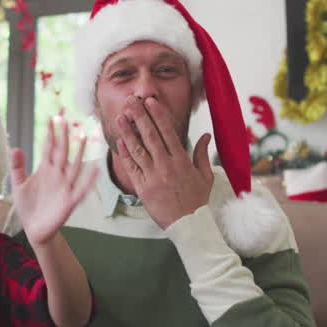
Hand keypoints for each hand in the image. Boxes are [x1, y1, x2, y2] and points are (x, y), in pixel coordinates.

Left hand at [11, 116, 100, 244]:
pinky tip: (95, 169)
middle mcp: (57, 175)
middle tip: (65, 119)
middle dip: (63, 137)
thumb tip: (15, 147)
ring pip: (74, 167)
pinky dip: (88, 180)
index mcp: (45, 169)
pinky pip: (80, 189)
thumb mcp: (18, 185)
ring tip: (83, 138)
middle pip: (62, 152)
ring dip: (79, 153)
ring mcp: (64, 187)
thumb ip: (17, 167)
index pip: (49, 147)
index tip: (51, 117)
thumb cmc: (28, 206)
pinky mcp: (69, 201)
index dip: (50, 133)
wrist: (34, 229)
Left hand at [113, 96, 213, 228]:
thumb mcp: (206, 176)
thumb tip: (206, 135)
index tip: (151, 102)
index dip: (158, 115)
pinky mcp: (143, 188)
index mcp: (182, 161)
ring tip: (120, 116)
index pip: (168, 132)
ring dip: (128, 132)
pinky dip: (125, 154)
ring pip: (138, 150)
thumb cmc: (198, 200)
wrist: (189, 225)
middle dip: (140, 116)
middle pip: (150, 136)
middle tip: (131, 101)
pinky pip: (132, 168)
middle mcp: (166, 166)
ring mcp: (153, 177)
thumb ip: (203, 154)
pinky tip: (120, 141)